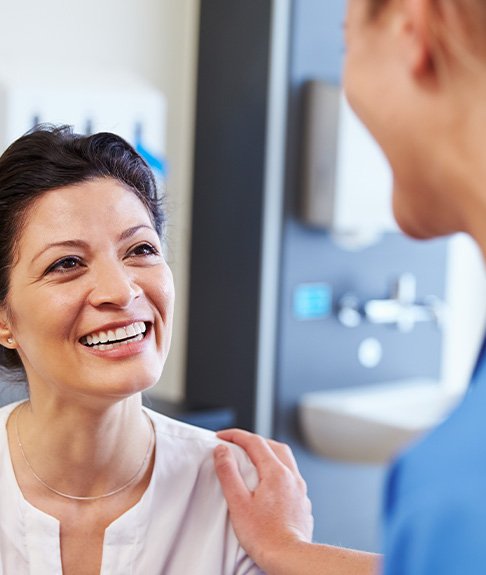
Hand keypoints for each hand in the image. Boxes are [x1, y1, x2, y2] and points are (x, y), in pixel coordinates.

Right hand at [213, 429, 312, 571]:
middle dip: (254, 440)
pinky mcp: (302, 503)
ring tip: (253, 459)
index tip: (222, 436)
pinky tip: (270, 482)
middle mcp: (291, 476)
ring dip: (269, 453)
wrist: (290, 558)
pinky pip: (291, 476)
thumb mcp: (238, 502)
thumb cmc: (264, 536)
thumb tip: (222, 451)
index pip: (255, 442)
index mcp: (276, 472)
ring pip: (285, 460)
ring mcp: (300, 489)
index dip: (236, 436)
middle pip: (274, 446)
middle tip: (237, 444)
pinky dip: (278, 470)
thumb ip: (229, 473)